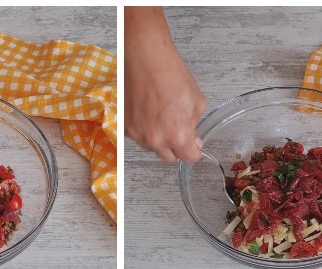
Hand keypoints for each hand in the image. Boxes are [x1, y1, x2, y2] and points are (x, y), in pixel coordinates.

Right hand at [124, 7, 205, 161]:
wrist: (146, 59)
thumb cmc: (171, 74)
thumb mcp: (197, 101)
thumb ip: (195, 125)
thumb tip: (192, 139)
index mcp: (177, 135)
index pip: (189, 158)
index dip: (194, 150)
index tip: (193, 144)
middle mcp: (155, 139)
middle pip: (168, 157)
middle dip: (175, 146)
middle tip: (176, 127)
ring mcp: (137, 134)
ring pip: (151, 146)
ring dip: (157, 137)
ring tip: (159, 114)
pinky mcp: (124, 126)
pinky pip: (137, 136)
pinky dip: (143, 128)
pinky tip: (146, 110)